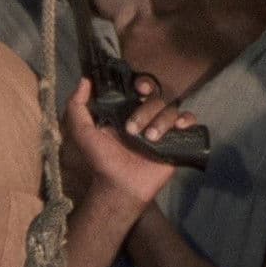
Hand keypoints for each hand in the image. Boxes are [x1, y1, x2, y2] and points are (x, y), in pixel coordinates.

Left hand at [64, 79, 196, 205]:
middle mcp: (146, 116)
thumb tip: (85, 80)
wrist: (120, 186)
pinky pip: (188, 121)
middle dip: (146, 110)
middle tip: (133, 129)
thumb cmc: (101, 160)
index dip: (143, 83)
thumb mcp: (82, 132)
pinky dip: (187, 120)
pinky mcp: (176, 141)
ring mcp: (163, 128)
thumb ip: (77, 106)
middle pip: (156, 98)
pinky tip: (180, 128)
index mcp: (127, 110)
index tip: (139, 89)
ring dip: (161, 121)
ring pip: (171, 109)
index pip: (141, 87)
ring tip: (151, 139)